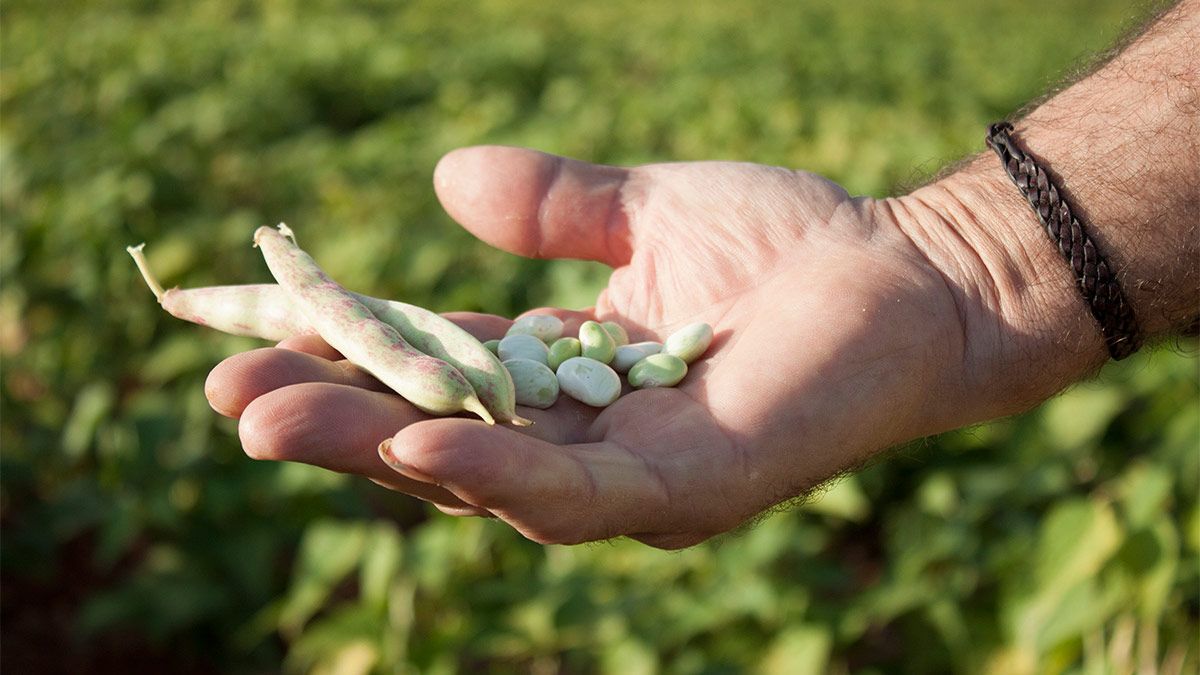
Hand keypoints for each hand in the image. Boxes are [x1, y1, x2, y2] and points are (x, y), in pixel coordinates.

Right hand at [205, 147, 1051, 547]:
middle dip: (336, 423)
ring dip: (381, 453)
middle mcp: (583, 441)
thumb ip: (555, 207)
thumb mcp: (645, 211)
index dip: (347, 363)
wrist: (909, 270)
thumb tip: (444, 179)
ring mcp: (633, 479)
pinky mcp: (689, 489)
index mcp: (563, 377)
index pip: (433, 376)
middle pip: (437, 439)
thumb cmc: (789, 241)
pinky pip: (577, 495)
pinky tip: (417, 445)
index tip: (251, 338)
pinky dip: (495, 473)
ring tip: (278, 422)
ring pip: (485, 478)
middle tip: (230, 399)